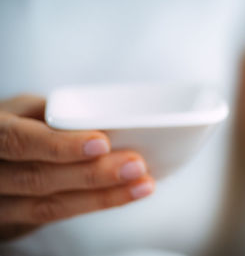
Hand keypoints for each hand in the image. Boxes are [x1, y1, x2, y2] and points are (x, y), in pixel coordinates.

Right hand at [0, 95, 153, 240]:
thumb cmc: (17, 126)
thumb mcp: (26, 110)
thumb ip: (56, 115)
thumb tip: (107, 123)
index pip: (21, 141)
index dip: (61, 145)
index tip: (101, 143)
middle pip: (40, 179)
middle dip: (93, 174)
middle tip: (136, 165)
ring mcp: (0, 204)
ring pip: (51, 206)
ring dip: (102, 196)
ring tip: (141, 184)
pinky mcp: (15, 224)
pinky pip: (57, 218)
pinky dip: (95, 205)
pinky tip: (124, 194)